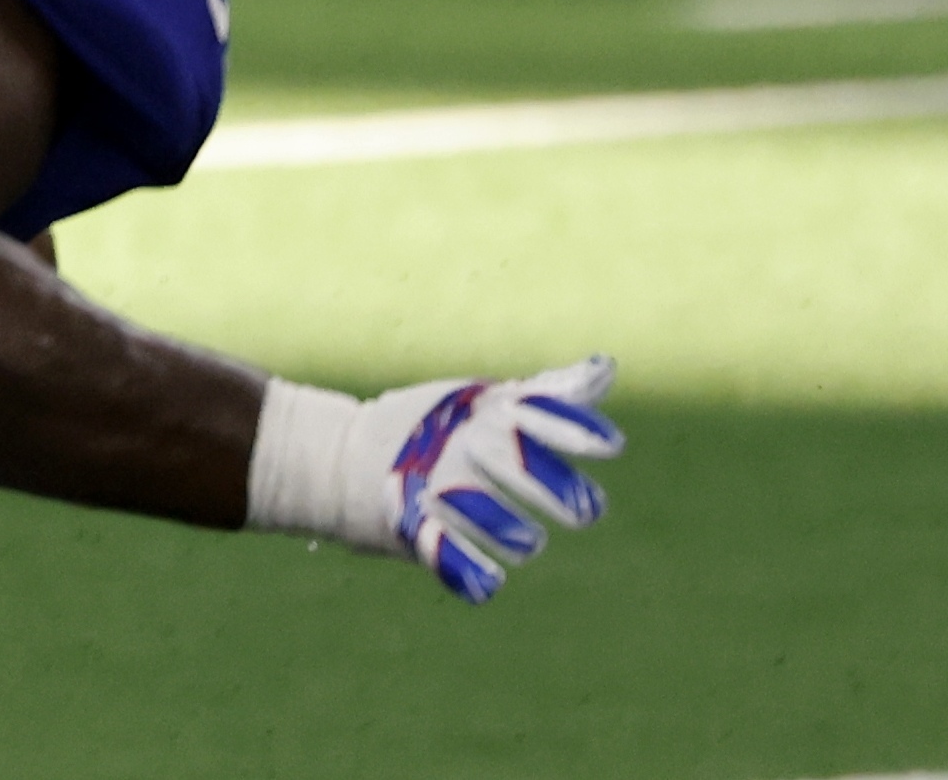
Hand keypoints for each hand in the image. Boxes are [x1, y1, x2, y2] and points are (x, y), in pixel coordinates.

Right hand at [253, 357, 622, 602]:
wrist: (337, 458)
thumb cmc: (428, 430)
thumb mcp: (481, 403)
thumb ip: (547, 395)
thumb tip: (607, 368)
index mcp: (478, 416)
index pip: (533, 414)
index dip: (574, 430)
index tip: (610, 447)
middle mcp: (458, 448)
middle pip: (517, 464)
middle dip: (558, 489)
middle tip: (585, 512)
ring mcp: (433, 487)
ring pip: (487, 513)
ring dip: (513, 530)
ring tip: (526, 542)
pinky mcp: (411, 530)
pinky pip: (448, 556)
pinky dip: (470, 572)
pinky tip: (489, 580)